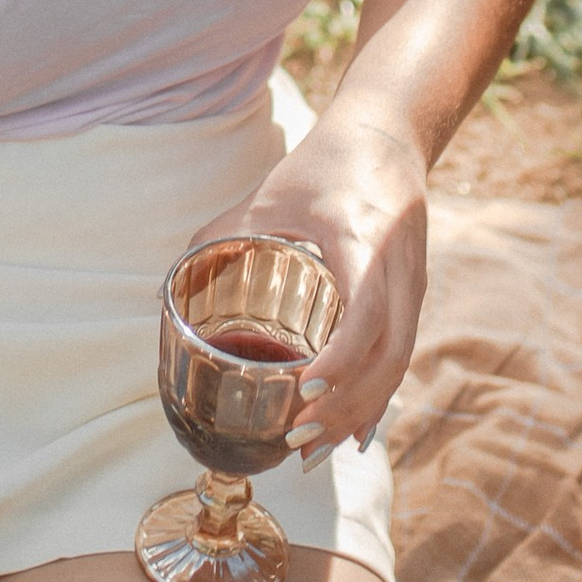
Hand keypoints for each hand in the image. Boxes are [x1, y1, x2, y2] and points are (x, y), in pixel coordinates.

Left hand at [194, 102, 429, 464]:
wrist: (389, 132)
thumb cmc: (323, 162)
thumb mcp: (269, 193)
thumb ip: (221, 235)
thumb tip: (165, 289)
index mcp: (362, 237)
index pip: (367, 311)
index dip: (341, 360)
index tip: (304, 391)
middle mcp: (398, 265)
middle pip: (390, 352)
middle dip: (347, 404)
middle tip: (299, 438)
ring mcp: (414, 281)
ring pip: (400, 361)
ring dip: (361, 411)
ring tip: (316, 448)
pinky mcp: (416, 292)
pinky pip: (403, 353)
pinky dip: (377, 395)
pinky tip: (351, 430)